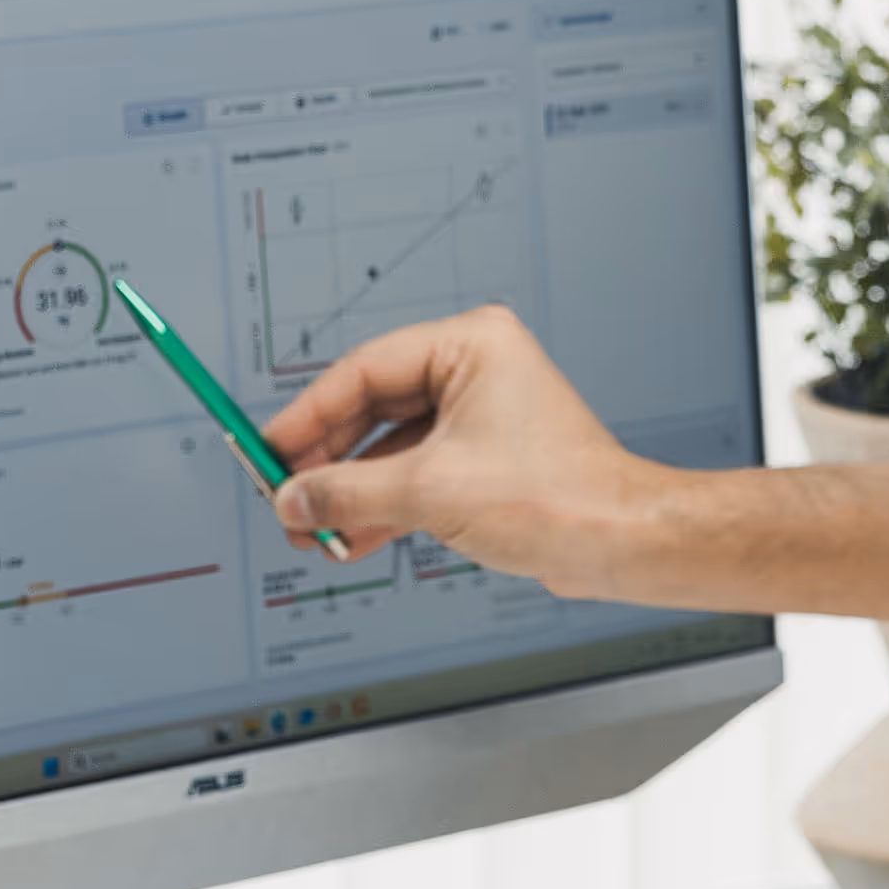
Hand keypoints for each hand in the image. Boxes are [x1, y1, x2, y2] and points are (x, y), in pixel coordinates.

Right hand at [257, 309, 677, 596]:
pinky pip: (415, 471)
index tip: (269, 450)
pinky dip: (382, 504)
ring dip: (350, 490)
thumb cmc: (558, 498)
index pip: (363, 369)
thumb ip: (348, 491)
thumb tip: (293, 497)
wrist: (620, 543)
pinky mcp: (484, 456)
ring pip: (390, 445)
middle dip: (326, 460)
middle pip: (372, 406)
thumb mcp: (431, 492)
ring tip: (309, 528)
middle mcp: (476, 368)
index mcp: (470, 345)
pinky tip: (347, 537)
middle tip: (284, 495)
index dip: (307, 415)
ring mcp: (480, 413)